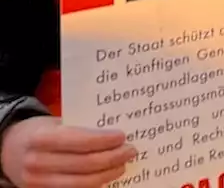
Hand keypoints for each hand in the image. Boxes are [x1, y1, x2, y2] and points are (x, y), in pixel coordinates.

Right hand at [0, 116, 135, 187]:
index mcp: (42, 138)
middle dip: (113, 158)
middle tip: (130, 150)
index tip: (123, 136)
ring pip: (82, 183)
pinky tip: (105, 176)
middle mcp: (37, 162)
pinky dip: (94, 185)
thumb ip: (81, 128)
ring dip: (107, 174)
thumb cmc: (40, 132)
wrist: (9, 150)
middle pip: (85, 164)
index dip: (105, 140)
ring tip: (122, 165)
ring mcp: (37, 182)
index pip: (81, 141)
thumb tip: (116, 134)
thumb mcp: (56, 123)